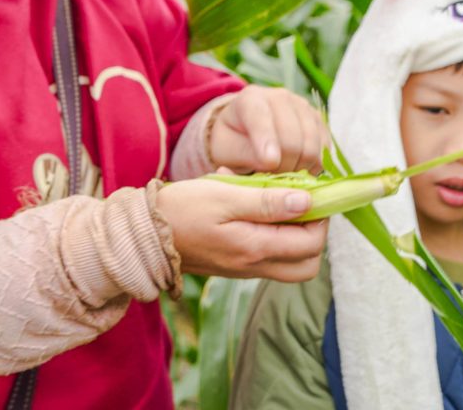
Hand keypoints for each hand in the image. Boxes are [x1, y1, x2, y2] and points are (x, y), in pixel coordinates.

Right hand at [156, 176, 327, 281]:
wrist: (143, 234)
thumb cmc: (182, 209)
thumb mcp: (224, 196)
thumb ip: (267, 201)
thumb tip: (307, 202)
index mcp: (254, 248)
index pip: (311, 243)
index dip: (320, 217)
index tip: (310, 192)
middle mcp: (253, 265)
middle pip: (308, 264)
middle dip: (314, 234)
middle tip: (301, 204)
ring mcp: (244, 269)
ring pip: (290, 265)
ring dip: (295, 238)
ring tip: (279, 207)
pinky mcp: (234, 266)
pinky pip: (268, 259)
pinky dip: (273, 237)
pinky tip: (253, 211)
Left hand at [209, 86, 328, 173]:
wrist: (245, 131)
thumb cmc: (233, 143)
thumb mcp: (227, 151)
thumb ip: (245, 155)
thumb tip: (272, 163)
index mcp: (251, 99)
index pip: (261, 118)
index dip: (267, 141)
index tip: (269, 163)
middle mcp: (280, 97)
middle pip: (292, 138)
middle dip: (283, 166)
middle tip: (273, 180)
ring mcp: (302, 106)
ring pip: (312, 145)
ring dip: (300, 168)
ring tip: (284, 176)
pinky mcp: (318, 119)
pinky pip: (324, 148)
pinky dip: (314, 165)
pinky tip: (299, 169)